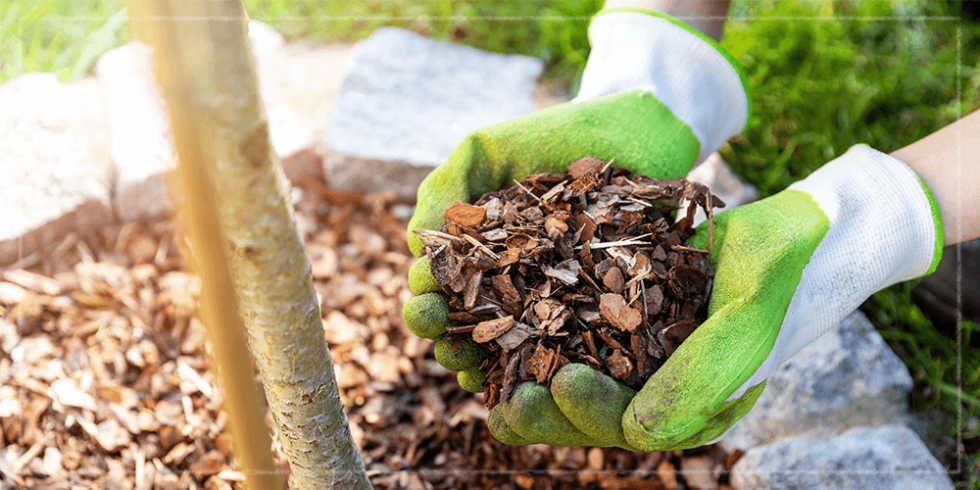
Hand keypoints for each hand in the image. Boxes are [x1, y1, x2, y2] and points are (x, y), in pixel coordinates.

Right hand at [402, 88, 706, 391]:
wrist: (636, 130)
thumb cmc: (555, 136)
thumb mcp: (487, 150)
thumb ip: (444, 189)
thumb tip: (413, 245)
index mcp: (477, 252)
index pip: (439, 288)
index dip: (426, 300)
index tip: (426, 299)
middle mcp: (510, 284)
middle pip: (467, 326)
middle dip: (447, 340)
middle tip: (445, 341)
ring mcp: (553, 302)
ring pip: (510, 349)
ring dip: (486, 365)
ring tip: (476, 372)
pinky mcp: (600, 314)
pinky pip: (570, 352)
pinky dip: (547, 370)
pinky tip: (531, 381)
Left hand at [489, 145, 942, 449]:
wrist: (784, 234)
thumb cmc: (772, 278)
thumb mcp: (743, 324)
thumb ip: (700, 379)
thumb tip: (639, 432)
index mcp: (691, 408)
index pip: (631, 427)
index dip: (589, 413)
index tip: (558, 381)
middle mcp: (659, 391)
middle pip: (591, 416)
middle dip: (546, 413)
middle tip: (506, 400)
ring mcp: (637, 359)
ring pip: (574, 384)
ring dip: (530, 384)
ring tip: (485, 381)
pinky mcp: (619, 323)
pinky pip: (572, 340)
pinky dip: (535, 339)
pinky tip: (496, 332)